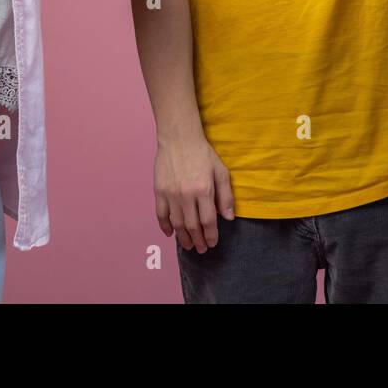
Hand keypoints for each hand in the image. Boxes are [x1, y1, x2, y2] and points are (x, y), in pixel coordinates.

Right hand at [154, 130, 235, 251]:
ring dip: (183, 237)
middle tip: (201, 249)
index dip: (211, 235)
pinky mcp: (159, 191)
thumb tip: (228, 217)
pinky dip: (165, 226)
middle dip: (198, 241)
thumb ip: (226, 195)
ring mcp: (171, 194)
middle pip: (192, 226)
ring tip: (188, 245)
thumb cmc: (203, 153)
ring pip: (177, 223)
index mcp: (204, 190)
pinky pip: (161, 214)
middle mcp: (186, 195)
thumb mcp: (221, 171)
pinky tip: (170, 233)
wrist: (179, 138)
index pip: (208, 221)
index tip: (212, 244)